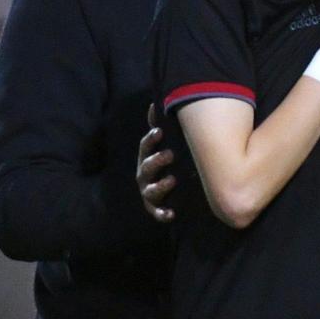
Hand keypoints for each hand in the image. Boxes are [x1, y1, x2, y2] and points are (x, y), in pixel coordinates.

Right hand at [137, 103, 175, 221]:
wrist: (174, 187)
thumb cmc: (169, 159)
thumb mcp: (166, 143)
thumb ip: (160, 125)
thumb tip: (154, 104)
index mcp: (148, 156)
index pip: (146, 146)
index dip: (151, 139)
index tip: (160, 132)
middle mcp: (145, 173)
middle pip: (147, 167)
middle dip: (157, 160)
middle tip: (170, 154)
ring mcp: (149, 191)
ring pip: (151, 190)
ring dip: (161, 185)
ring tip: (172, 180)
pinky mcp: (156, 208)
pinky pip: (157, 212)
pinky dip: (162, 214)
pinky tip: (171, 214)